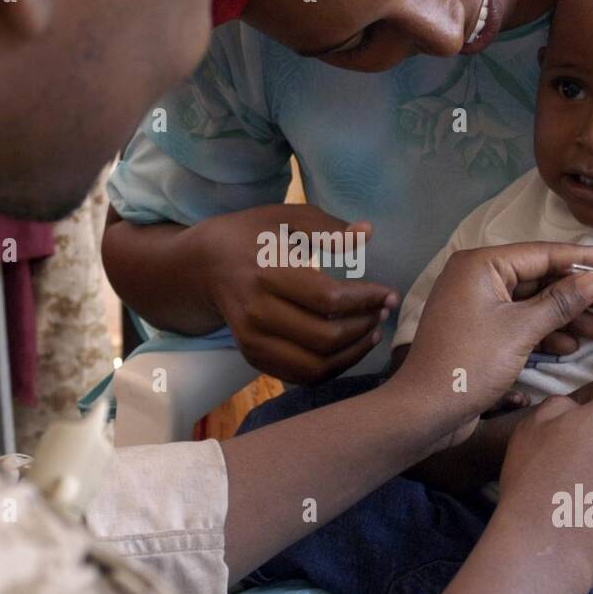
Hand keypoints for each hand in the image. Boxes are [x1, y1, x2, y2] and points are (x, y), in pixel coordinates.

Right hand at [196, 204, 397, 383]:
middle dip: (364, 327)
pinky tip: (349, 349)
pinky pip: (300, 376)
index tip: (389, 293)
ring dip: (352, 354)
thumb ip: (327, 228)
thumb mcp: (285, 217)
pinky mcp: (253, 357)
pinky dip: (331, 368)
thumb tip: (367, 233)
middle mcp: (257, 313)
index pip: (328, 298)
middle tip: (383, 312)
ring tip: (371, 333)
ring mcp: (252, 340)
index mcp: (267, 273)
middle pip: (325, 337)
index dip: (366, 300)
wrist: (204, 265)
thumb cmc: (252, 235)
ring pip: (315, 366)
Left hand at [389, 241, 592, 441]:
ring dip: (567, 316)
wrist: (425, 410)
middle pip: (540, 278)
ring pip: (533, 304)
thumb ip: (560, 302)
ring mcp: (478, 307)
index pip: (543, 254)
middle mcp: (477, 279)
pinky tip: (572, 345)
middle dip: (580, 293)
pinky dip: (545, 333)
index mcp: (481, 265)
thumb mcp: (521, 330)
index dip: (584, 259)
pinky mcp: (481, 333)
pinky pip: (520, 323)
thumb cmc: (469, 364)